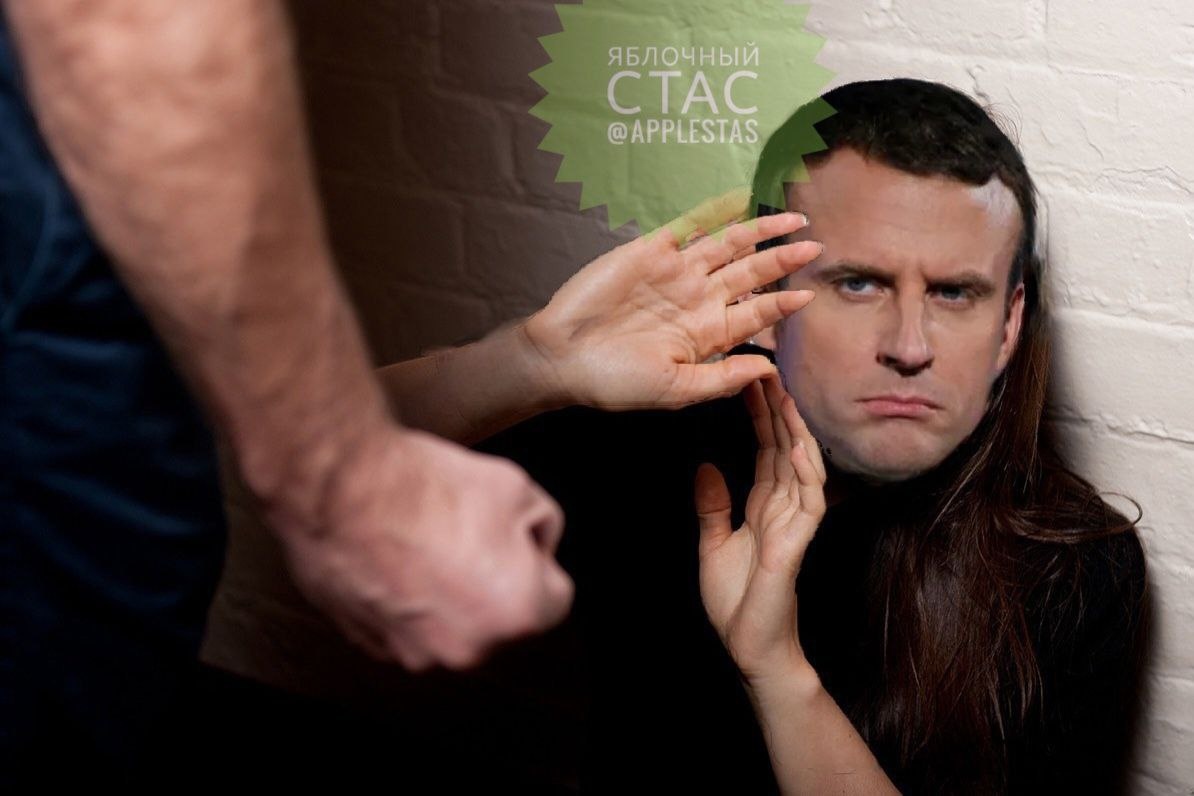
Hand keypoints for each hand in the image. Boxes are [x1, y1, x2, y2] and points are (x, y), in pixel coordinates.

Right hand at [279, 426, 572, 670]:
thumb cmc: (422, 488)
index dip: (534, 555)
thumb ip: (543, 526)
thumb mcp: (517, 486)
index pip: (555, 594)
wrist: (339, 488)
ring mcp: (414, 650)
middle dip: (491, 579)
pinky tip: (394, 555)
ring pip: (451, 621)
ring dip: (445, 591)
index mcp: (518, 612)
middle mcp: (467, 646)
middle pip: (500, 615)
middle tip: (463, 530)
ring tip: (423, 539)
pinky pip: (406, 623)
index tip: (507, 532)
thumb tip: (535, 541)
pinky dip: (404, 596)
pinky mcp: (370, 642)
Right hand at [520, 192, 820, 410]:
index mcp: (707, 334)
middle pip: (751, 274)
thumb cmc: (616, 382)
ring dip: (761, 232)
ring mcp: (676, 272)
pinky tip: (741, 200)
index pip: (756, 313)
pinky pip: (690, 225)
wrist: (564, 357)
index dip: (784, 303)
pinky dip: (716, 212)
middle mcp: (697, 299)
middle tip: (817, 247)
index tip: (811, 294)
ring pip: (728, 246)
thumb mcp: (678, 390)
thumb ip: (724, 378)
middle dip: (783, 261)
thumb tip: (771, 368)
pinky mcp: (652, 251)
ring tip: (794, 220)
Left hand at [696, 375, 826, 681]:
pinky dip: (804, 472)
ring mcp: (795, 524)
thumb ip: (713, 506)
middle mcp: (784, 509)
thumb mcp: (713, 544)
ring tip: (784, 395)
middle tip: (767, 370)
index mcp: (764, 507)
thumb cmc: (736, 602)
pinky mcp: (798, 543)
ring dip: (794, 431)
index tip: (750, 382)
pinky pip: (808, 501)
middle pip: (784, 449)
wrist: (749, 647)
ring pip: (801, 466)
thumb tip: (705, 466)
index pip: (765, 451)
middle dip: (777, 410)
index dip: (760, 417)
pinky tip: (798, 446)